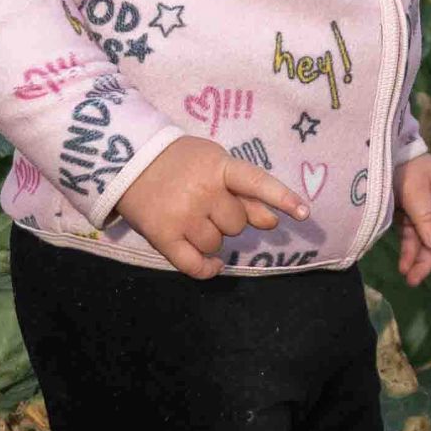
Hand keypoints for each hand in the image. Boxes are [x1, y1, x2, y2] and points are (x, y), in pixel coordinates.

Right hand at [113, 139, 300, 279]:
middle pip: (237, 224)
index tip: (304, 213)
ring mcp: (182, 215)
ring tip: (193, 221)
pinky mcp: (163, 236)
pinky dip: (206, 268)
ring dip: (212, 239)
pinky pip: (194, 265)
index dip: (282, 197)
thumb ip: (244, 191)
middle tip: (208, 207)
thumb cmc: (178, 163)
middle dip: (228, 219)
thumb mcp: (213, 164)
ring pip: (217, 244)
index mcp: (218, 166)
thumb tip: (272, 221)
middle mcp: (202, 191)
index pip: (256, 182)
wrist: (126, 161)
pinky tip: (211, 265)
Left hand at [390, 152, 430, 285]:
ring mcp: (427, 214)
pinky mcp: (410, 220)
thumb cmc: (400, 168)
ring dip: (423, 263)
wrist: (374, 162)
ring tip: (411, 280)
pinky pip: (414, 242)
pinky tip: (404, 269)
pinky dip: (409, 256)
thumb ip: (425, 218)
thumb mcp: (413, 190)